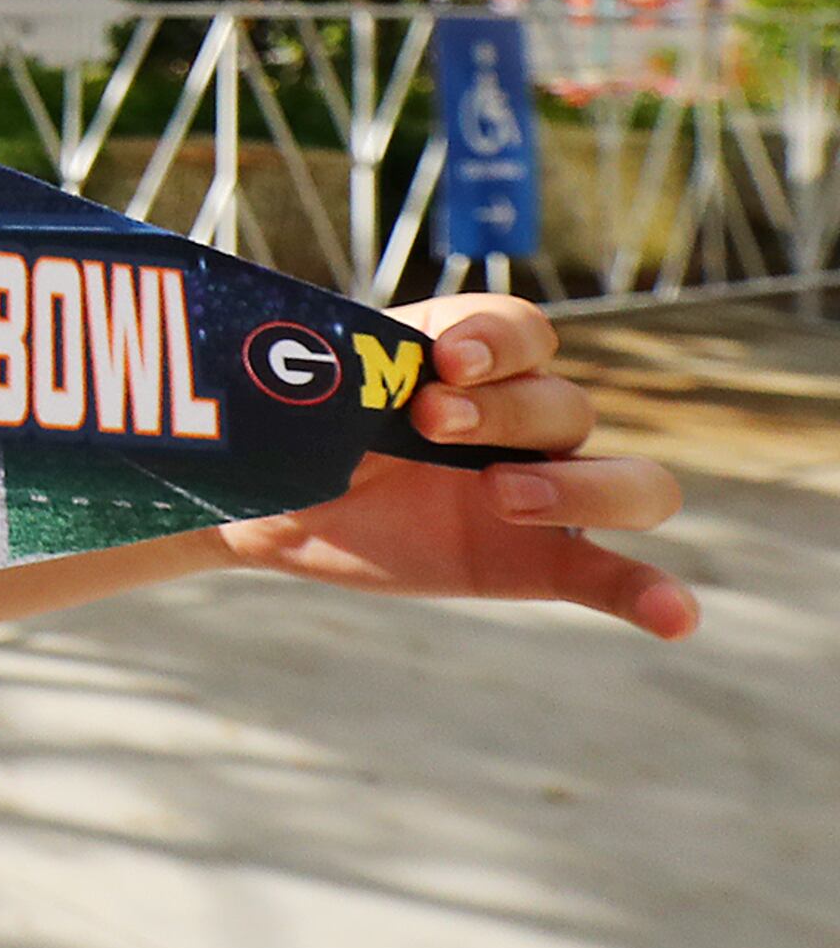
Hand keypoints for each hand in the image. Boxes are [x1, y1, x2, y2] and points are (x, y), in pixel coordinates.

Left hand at [215, 293, 694, 639]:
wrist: (273, 500)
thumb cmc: (296, 427)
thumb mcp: (313, 390)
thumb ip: (344, 370)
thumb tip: (347, 373)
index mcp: (472, 358)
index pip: (524, 332)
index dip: (497, 341)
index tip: (444, 363)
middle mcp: (524, 417)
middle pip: (565, 405)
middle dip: (503, 412)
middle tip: (430, 423)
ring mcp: (543, 489)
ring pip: (630, 481)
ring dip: (582, 488)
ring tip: (503, 497)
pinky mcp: (539, 561)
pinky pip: (613, 575)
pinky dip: (651, 594)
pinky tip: (675, 615)